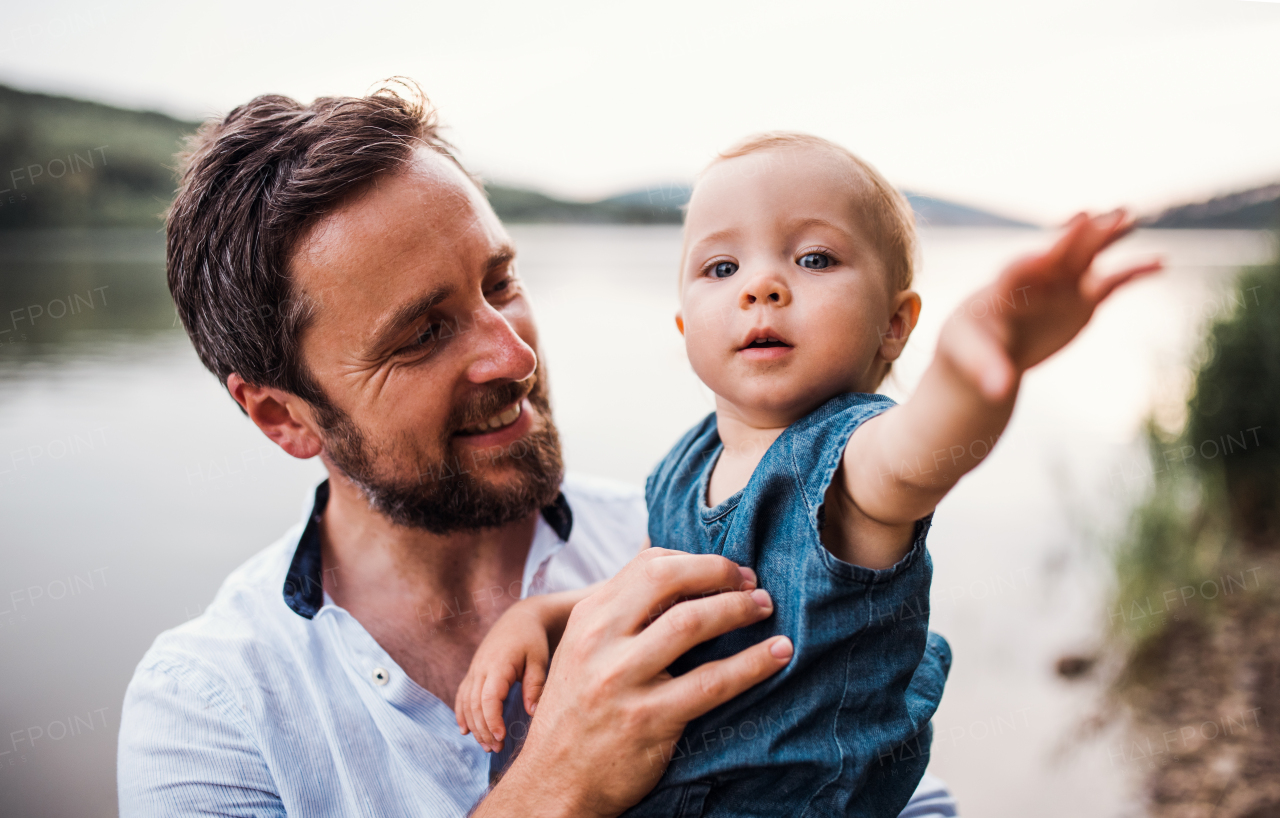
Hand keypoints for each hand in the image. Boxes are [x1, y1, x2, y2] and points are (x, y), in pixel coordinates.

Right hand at [454, 597, 551, 753]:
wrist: (519, 619)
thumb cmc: (532, 640)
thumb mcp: (539, 660)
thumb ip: (535, 685)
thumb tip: (532, 713)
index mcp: (498, 665)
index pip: (488, 698)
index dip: (492, 720)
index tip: (501, 737)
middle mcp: (481, 668)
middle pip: (474, 705)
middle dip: (483, 729)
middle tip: (497, 748)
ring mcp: (474, 670)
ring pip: (466, 703)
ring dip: (474, 726)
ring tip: (487, 746)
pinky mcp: (473, 672)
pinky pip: (462, 695)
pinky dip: (461, 713)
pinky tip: (465, 730)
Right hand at [474, 548, 791, 817]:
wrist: (554, 784)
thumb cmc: (578, 712)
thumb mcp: (583, 650)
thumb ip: (621, 610)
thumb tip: (663, 556)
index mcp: (588, 617)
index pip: (648, 564)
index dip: (696, 560)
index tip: (725, 570)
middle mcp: (600, 641)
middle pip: (667, 579)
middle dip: (718, 572)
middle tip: (751, 581)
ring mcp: (622, 680)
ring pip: (692, 623)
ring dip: (739, 609)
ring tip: (764, 608)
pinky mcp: (648, 719)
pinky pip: (712, 682)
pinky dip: (753, 663)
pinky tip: (779, 653)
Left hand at [941, 209, 1161, 401]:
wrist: (988, 346)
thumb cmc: (971, 347)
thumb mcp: (972, 358)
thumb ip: (987, 369)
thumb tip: (1000, 392)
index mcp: (1004, 288)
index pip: (1021, 269)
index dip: (1040, 256)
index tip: (1060, 241)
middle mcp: (1037, 280)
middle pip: (1060, 255)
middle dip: (1080, 236)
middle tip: (1105, 214)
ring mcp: (1063, 286)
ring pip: (1089, 257)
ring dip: (1108, 237)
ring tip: (1132, 216)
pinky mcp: (1083, 299)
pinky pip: (1112, 282)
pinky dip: (1134, 272)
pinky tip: (1161, 262)